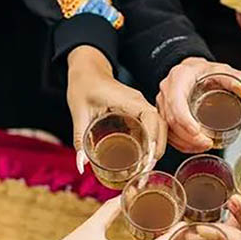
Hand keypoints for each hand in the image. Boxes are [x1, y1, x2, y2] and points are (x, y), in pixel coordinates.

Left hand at [68, 46, 165, 172]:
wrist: (87, 70)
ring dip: (157, 146)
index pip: (151, 117)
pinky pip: (152, 126)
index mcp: (128, 100)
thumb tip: (82, 166)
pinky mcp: (138, 111)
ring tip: (148, 166)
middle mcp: (139, 102)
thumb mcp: (79, 113)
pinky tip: (145, 157)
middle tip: (148, 168)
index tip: (149, 156)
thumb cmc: (83, 86)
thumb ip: (80, 140)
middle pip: (161, 124)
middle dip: (158, 148)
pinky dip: (152, 141)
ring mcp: (140, 106)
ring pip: (159, 126)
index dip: (154, 137)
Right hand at [157, 57, 240, 152]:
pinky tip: (194, 147)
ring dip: (185, 142)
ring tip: (204, 146)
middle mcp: (166, 91)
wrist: (192, 70)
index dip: (185, 122)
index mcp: (178, 78)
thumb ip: (236, 79)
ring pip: (168, 129)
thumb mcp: (222, 70)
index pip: (176, 104)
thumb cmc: (205, 71)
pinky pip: (168, 132)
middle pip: (171, 120)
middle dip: (189, 137)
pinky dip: (181, 143)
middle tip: (208, 144)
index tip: (199, 133)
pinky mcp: (164, 114)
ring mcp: (162, 104)